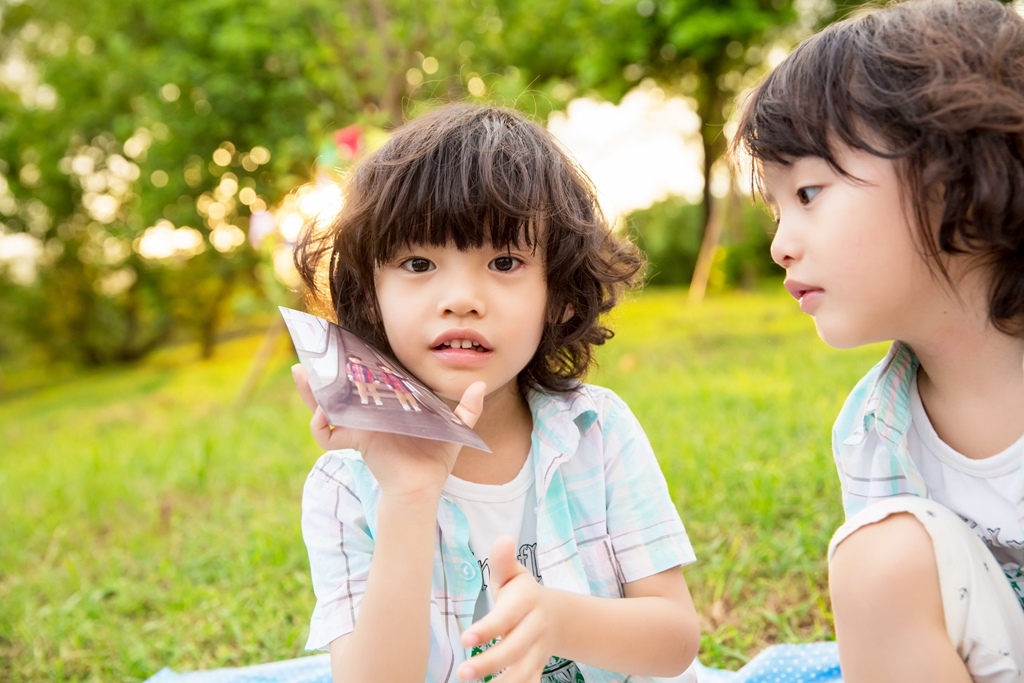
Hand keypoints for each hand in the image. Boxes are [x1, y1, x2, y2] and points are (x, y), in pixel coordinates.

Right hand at [291, 363, 484, 497]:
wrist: (425, 486)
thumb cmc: (435, 458)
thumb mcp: (454, 428)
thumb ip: (468, 409)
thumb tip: (480, 384)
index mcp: (388, 406)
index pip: (367, 380)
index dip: (354, 363)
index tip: (344, 343)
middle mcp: (369, 413)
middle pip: (339, 390)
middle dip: (321, 373)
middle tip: (309, 354)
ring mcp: (359, 427)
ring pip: (326, 407)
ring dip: (312, 392)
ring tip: (301, 373)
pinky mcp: (356, 442)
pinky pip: (329, 436)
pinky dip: (321, 426)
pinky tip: (321, 414)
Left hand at [458, 536, 554, 681]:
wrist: (557, 616)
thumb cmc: (521, 593)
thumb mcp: (514, 575)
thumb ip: (503, 562)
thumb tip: (503, 539)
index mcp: (527, 601)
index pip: (506, 617)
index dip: (487, 629)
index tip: (464, 639)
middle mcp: (536, 628)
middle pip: (514, 649)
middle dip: (488, 663)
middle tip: (462, 674)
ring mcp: (539, 651)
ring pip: (523, 673)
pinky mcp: (538, 668)